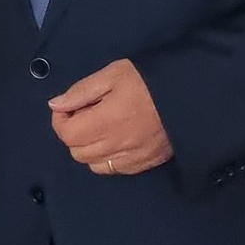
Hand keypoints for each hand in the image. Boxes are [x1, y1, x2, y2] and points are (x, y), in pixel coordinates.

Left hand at [49, 60, 172, 175]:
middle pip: (77, 152)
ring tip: (100, 128)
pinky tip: (115, 140)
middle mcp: (116, 145)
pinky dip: (107, 158)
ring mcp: (132, 158)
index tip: (69, 107)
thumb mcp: (113, 74)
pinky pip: (114, 170)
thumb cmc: (148, 81)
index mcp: (106, 121)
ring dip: (89, 148)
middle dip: (74, 133)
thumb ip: (81, 91)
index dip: (61, 120)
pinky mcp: (145, 164)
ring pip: (93, 164)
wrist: (189, 96)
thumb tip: (55, 105)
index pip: (67, 134)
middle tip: (86, 114)